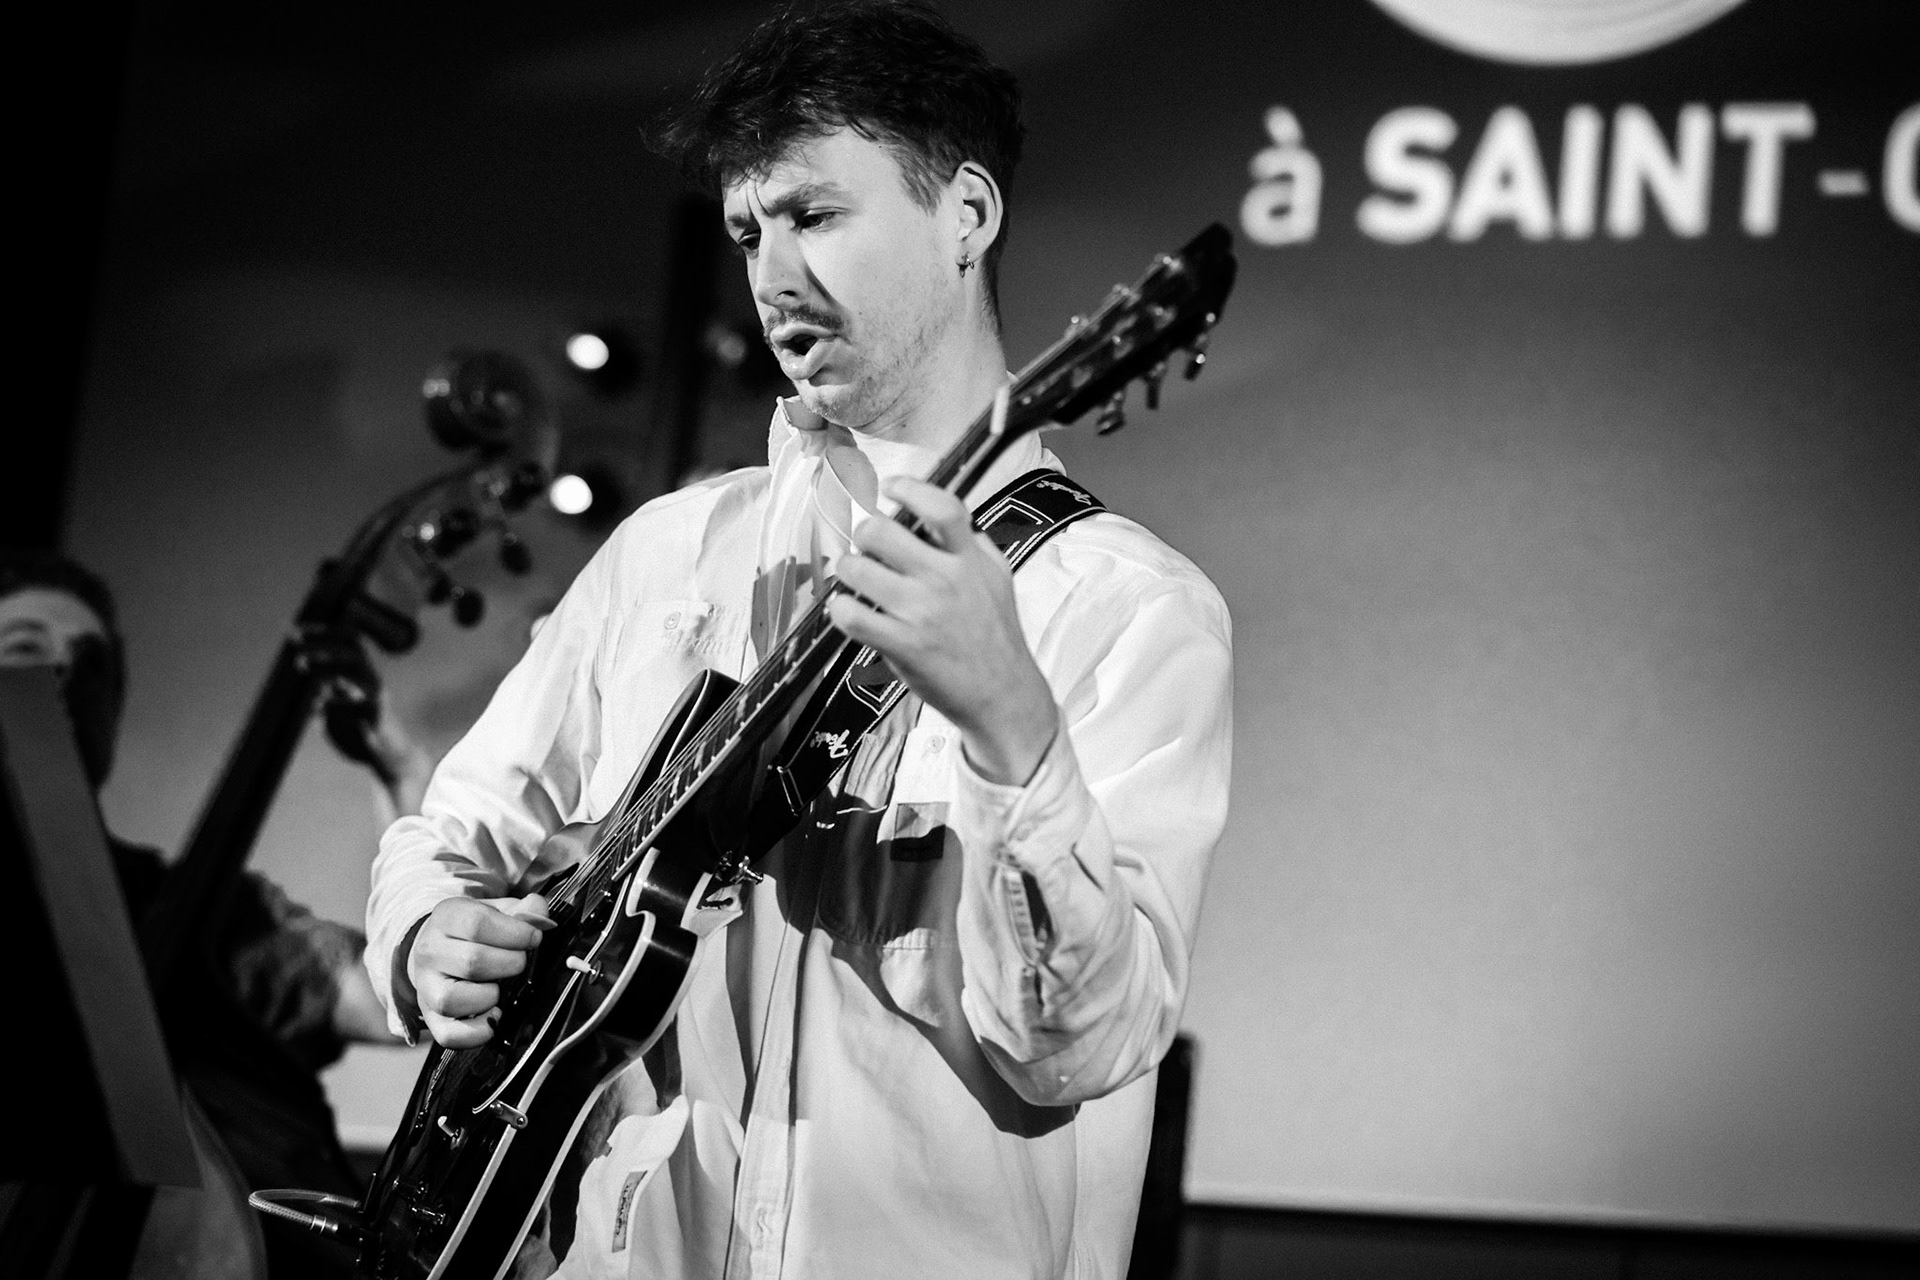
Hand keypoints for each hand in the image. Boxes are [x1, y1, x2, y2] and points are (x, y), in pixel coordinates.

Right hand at [404, 894, 552, 1047]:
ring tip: (501, 987)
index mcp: (446, 917)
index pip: (477, 924)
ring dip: (490, 996)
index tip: (533, 938)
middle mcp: (429, 952)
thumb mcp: (498, 910)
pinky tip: (494, 1015)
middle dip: (510, 964)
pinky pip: (449, 1034)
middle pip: (472, 962)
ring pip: (452, 999)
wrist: (438, 950)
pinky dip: (478, 1032)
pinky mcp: (431, 1017)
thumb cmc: (476, 931)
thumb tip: (539, 916)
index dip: (515, 933)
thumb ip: (524, 910)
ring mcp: (426, 987)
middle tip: (519, 962)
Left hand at [827, 477, 1058, 785]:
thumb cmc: (996, 636)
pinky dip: (840, 608)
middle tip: (865, 548)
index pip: (940, 507)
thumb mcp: (999, 579)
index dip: (909, 488)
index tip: (890, 486)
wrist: (1003, 694)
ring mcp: (922, 612)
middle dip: (862, 535)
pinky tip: (847, 608)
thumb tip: (944, 517)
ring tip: (855, 580)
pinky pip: (852, 615)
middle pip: (880, 531)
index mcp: (969, 559)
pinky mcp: (903, 645)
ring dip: (847, 570)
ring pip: (857, 569)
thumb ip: (974, 545)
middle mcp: (945, 579)